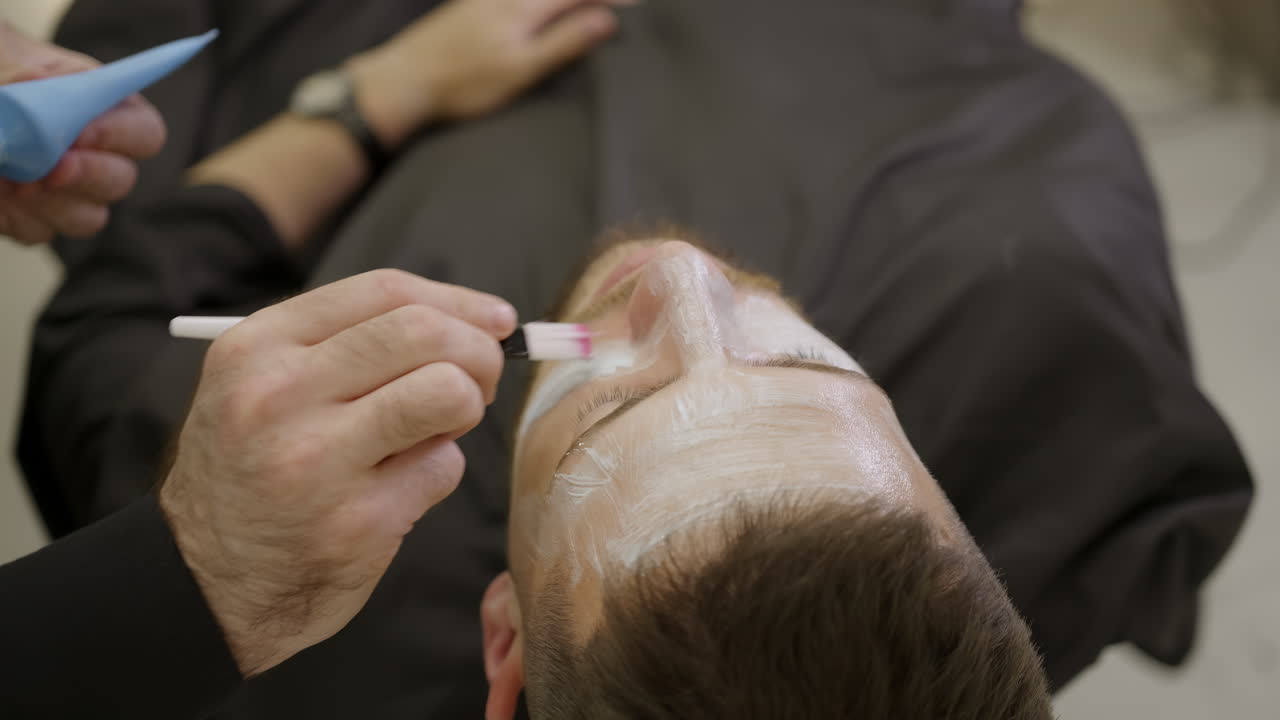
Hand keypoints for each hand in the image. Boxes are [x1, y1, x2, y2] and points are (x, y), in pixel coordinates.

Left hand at [0, 20, 166, 244]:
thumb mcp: (5, 57)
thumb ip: (23, 71)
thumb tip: (35, 82)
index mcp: (101, 108)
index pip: (145, 132)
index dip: (120, 135)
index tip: (81, 133)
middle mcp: (95, 154)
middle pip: (122, 180)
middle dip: (88, 175)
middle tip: (52, 167)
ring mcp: (68, 191)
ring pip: (89, 217)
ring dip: (55, 202)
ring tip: (15, 179)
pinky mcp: (34, 217)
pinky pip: (41, 231)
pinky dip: (19, 216)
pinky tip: (0, 191)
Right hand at [159, 270, 517, 675]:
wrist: (207, 583)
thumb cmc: (251, 473)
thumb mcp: (257, 386)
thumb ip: (344, 344)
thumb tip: (473, 321)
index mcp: (257, 348)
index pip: (384, 291)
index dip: (458, 301)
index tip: (494, 320)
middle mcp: (280, 395)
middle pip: (424, 333)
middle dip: (479, 351)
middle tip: (482, 380)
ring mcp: (318, 460)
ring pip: (446, 392)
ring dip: (466, 408)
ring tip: (440, 428)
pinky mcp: (358, 522)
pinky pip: (443, 466)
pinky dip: (439, 470)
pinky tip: (401, 487)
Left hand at [349, 0, 629, 147]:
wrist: (402, 82)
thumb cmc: (463, 85)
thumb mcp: (521, 70)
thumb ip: (564, 43)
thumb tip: (606, 19)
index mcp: (525, 8)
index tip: (640, 1)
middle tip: (623, 2)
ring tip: (586, 3)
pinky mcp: (469, 7)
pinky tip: (538, 6)